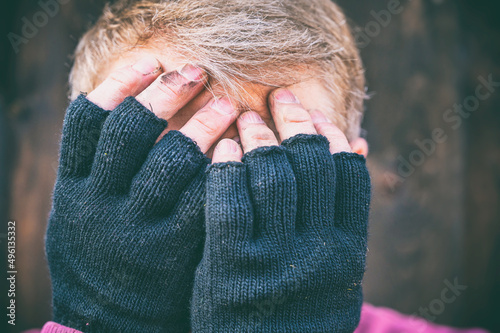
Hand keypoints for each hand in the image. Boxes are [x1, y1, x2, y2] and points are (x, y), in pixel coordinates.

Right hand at [46, 56, 237, 331]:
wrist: (112, 323)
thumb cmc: (104, 255)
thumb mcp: (83, 213)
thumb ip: (99, 170)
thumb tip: (132, 106)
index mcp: (72, 191)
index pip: (87, 123)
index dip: (118, 85)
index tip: (150, 60)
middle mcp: (98, 206)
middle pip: (130, 131)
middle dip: (166, 93)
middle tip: (197, 71)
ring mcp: (137, 230)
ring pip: (172, 159)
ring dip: (203, 124)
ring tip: (228, 105)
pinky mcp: (175, 251)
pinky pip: (205, 197)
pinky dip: (225, 167)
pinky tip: (241, 149)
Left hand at [192, 88, 370, 331]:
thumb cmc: (299, 310)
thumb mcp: (337, 271)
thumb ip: (346, 215)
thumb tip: (358, 144)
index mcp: (349, 252)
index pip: (348, 175)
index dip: (331, 135)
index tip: (314, 114)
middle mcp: (318, 252)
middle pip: (311, 164)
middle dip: (294, 121)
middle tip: (278, 97)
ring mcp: (274, 260)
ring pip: (271, 176)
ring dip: (259, 137)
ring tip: (247, 116)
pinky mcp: (231, 269)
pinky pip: (229, 202)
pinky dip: (227, 168)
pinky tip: (223, 149)